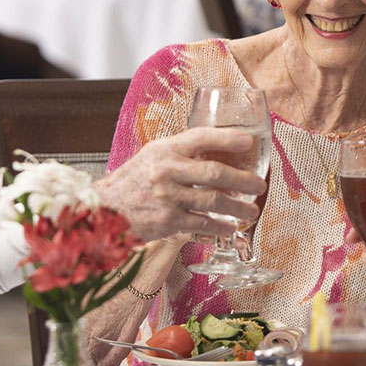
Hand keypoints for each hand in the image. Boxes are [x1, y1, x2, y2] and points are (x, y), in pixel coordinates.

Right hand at [95, 127, 265, 241]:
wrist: (105, 208)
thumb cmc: (133, 181)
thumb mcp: (152, 156)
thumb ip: (181, 153)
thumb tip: (218, 152)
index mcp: (165, 150)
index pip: (200, 137)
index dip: (227, 139)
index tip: (249, 143)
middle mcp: (167, 171)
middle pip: (215, 173)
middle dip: (244, 180)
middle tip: (259, 185)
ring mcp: (167, 197)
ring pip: (213, 202)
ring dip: (238, 208)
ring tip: (252, 211)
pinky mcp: (167, 221)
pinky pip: (202, 224)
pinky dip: (220, 227)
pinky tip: (229, 227)